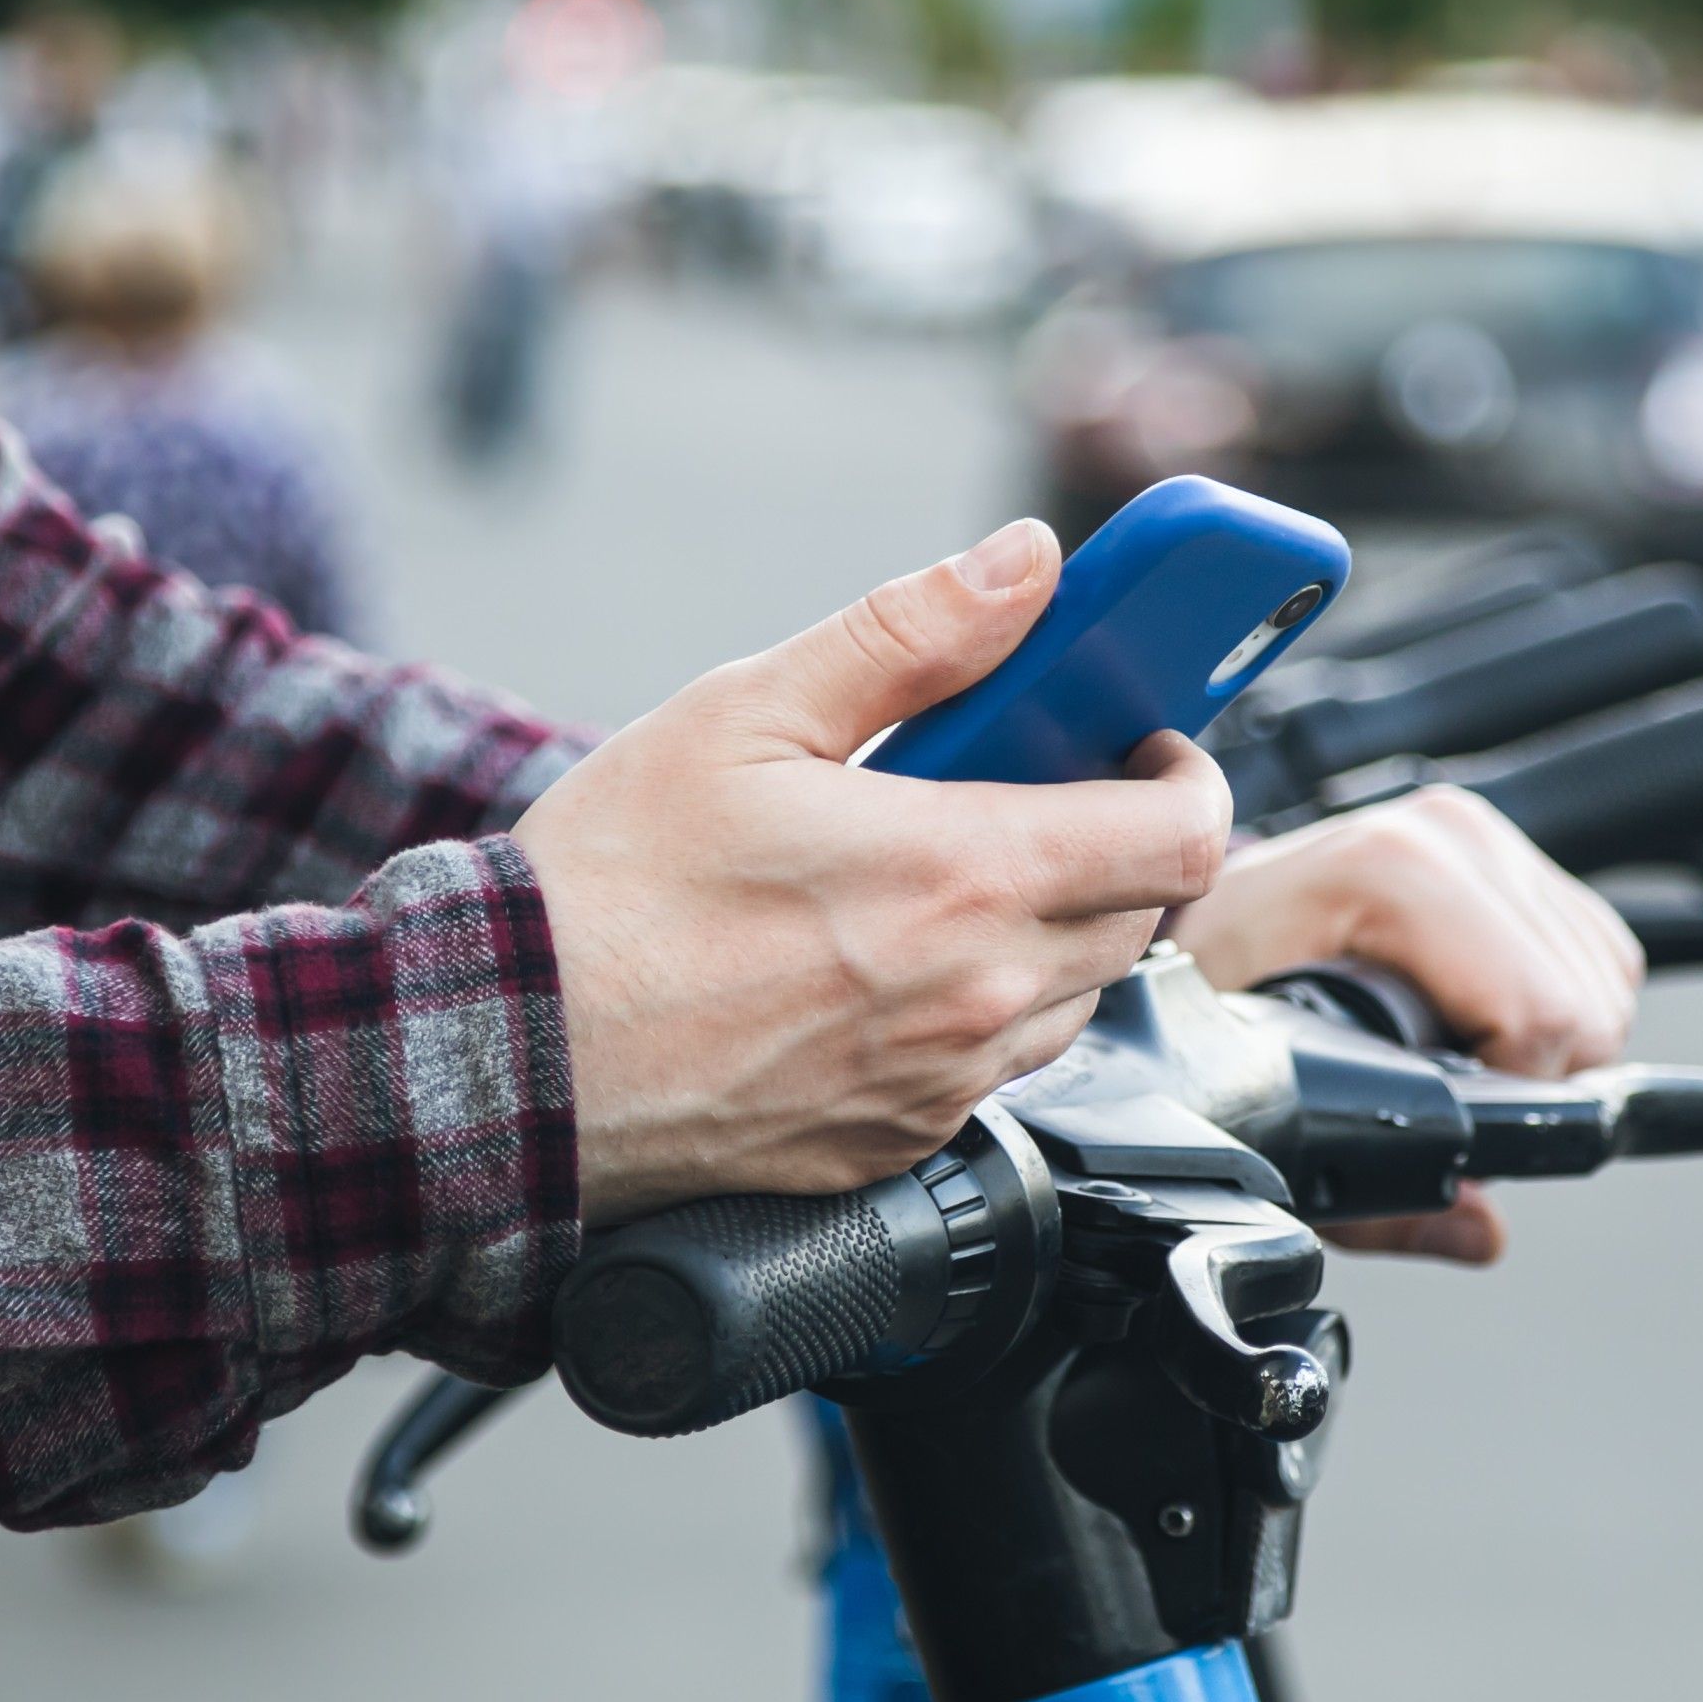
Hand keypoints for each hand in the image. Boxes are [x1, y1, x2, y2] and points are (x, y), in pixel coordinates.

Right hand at [516, 522, 1230, 1222]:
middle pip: (1145, 914)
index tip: (1141, 742)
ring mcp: (943, 1080)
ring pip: (1078, 995)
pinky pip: (998, 1066)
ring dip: (1051, 927)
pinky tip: (885, 958)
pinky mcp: (901, 1139)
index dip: (1188, 776)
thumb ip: (909, 631)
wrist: (514, 1058)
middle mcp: (978, 994)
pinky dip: (979, 1005)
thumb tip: (1024, 563)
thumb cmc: (610, 888)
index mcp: (964, 875)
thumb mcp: (746, 712)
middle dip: (1111, 840)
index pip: (1185, 835)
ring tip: (942, 872)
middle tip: (1025, 788)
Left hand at [1165, 785, 1643, 1265]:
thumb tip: (1478, 1230)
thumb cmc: (1212, 993)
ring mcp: (1477, 831)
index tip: (1451, 1114)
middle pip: (1585, 1001)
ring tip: (1451, 1042)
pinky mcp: (1504, 843)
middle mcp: (1444, 834)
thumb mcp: (1259, 1103)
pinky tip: (1475, 1010)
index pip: (1539, 1009)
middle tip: (1445, 1080)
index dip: (1513, 1091)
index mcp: (1387, 873)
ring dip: (1551, 1036)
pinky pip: (1599, 948)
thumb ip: (1373, 1196)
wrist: (1187, 920)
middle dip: (1534, 1072)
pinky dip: (1558, 997)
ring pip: (1607, 976)